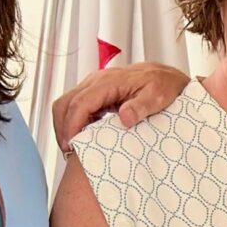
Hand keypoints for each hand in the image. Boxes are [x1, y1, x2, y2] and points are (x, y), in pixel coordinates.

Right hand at [51, 62, 189, 146]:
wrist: (164, 76)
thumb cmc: (162, 85)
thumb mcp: (158, 96)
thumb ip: (141, 106)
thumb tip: (124, 118)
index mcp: (108, 82)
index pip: (80, 103)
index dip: (72, 124)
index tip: (72, 145)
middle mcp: (96, 81)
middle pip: (66, 102)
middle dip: (62, 127)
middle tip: (68, 151)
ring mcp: (93, 86)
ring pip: (67, 104)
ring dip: (65, 125)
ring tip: (72, 148)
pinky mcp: (95, 93)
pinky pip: (76, 106)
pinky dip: (73, 122)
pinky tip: (81, 138)